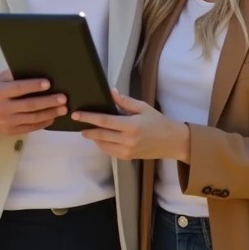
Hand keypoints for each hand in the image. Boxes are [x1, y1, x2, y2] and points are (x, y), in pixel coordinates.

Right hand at [0, 69, 66, 135]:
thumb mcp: (0, 80)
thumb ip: (15, 75)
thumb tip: (37, 69)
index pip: (18, 88)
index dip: (33, 86)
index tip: (48, 83)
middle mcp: (2, 108)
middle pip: (29, 105)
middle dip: (48, 101)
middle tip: (63, 98)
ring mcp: (7, 122)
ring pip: (32, 118)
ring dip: (50, 113)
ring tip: (63, 108)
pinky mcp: (11, 131)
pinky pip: (30, 127)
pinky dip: (43, 123)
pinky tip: (53, 117)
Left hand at [74, 90, 190, 161]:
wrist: (171, 141)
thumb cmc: (158, 121)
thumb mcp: (143, 107)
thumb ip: (125, 102)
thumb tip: (111, 92)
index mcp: (131, 125)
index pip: (105, 121)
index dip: (89, 118)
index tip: (77, 114)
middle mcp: (128, 140)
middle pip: (101, 134)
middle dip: (87, 128)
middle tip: (77, 121)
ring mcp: (127, 151)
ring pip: (103, 145)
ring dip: (93, 137)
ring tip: (87, 130)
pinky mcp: (127, 157)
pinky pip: (109, 152)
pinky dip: (102, 145)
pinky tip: (99, 139)